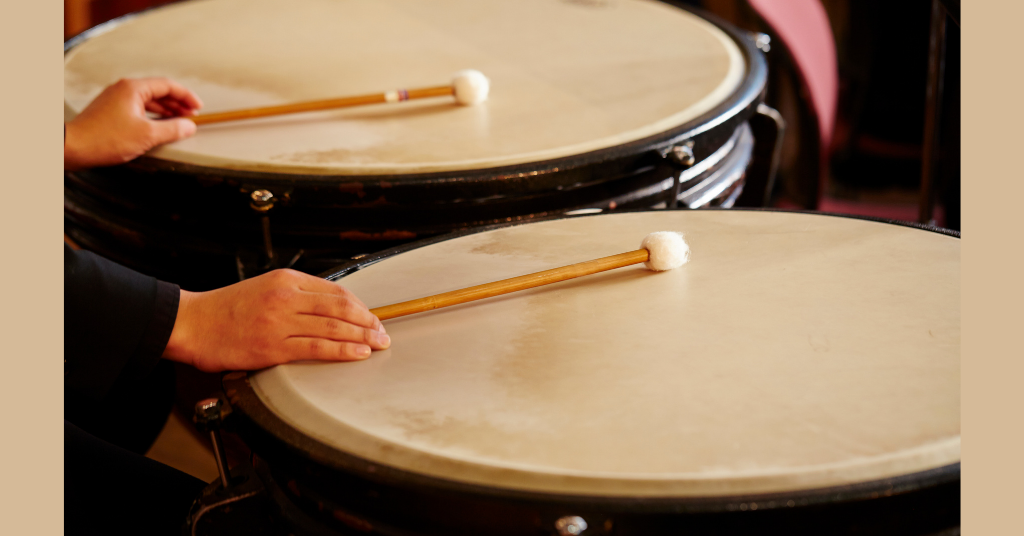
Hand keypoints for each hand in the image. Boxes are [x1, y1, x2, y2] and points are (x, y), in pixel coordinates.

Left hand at [64, 78, 203, 170]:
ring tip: (178, 122)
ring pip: (148, 100)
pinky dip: (152, 115)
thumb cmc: (104, 138)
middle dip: (178, 104)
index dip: (187, 96)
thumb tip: (189, 126)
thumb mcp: (147, 135)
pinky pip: (138, 108)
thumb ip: (173, 129)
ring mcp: (115, 99)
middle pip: (159, 92)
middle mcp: (123, 89)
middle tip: (191, 116)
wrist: (73, 147)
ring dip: (165, 111)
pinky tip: (157, 127)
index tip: (198, 107)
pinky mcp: (110, 111)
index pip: (168, 86)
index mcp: (133, 89)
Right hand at [163, 269, 389, 371]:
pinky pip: (316, 348)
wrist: (192, 323)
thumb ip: (295, 294)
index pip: (335, 290)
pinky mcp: (272, 347)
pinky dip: (342, 351)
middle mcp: (286, 297)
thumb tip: (329, 308)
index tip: (371, 317)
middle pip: (340, 308)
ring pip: (333, 328)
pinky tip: (358, 354)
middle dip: (368, 321)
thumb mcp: (264, 287)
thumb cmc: (226, 309)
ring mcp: (280, 322)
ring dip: (362, 337)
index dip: (359, 306)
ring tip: (378, 344)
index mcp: (286, 279)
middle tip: (383, 332)